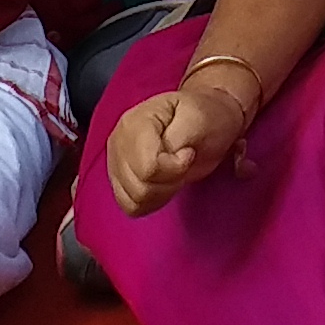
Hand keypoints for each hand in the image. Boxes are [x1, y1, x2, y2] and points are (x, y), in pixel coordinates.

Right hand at [107, 64, 260, 213]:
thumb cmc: (204, 117)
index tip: (188, 153)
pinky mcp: (120, 180)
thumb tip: (163, 160)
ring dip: (162, 193)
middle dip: (170, 182)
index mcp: (134, 124)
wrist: (207, 118)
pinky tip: (165, 184)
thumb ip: (179, 138)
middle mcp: (118, 143)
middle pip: (140, 188)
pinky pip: (131, 207)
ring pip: (134, 201)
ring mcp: (116, 163)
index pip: (147, 167)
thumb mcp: (198, 119)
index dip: (174, 168)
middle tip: (183, 162)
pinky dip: (152, 202)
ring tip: (174, 171)